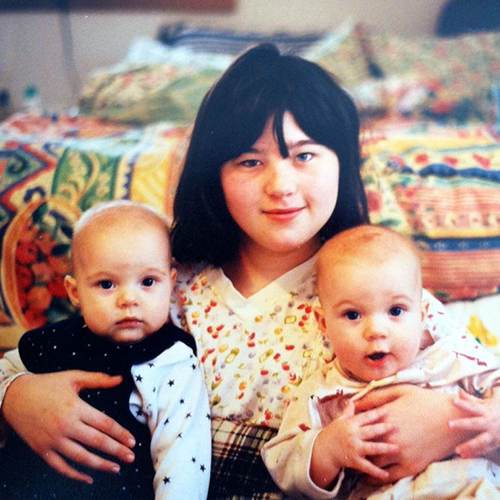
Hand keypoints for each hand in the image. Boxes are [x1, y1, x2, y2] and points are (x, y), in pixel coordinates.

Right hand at [1, 371, 135, 482]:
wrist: (14, 396)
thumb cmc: (47, 384)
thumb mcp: (73, 377)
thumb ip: (98, 379)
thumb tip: (120, 379)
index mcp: (75, 407)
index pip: (104, 423)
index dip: (120, 433)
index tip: (132, 441)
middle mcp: (65, 426)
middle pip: (96, 442)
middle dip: (116, 451)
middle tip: (130, 457)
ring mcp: (53, 440)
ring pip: (81, 458)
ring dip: (100, 465)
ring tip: (116, 467)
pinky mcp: (42, 450)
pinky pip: (60, 467)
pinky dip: (75, 475)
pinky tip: (89, 478)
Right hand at [311, 401, 397, 488]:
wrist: (323, 451)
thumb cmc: (332, 434)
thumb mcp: (338, 421)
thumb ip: (347, 412)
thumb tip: (352, 401)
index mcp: (350, 424)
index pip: (365, 417)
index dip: (376, 414)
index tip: (387, 411)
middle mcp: (353, 435)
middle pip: (370, 431)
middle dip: (384, 428)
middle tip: (396, 426)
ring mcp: (354, 448)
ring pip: (372, 448)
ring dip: (385, 448)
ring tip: (397, 448)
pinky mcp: (354, 461)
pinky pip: (367, 467)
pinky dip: (377, 472)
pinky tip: (386, 474)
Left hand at [355, 385, 473, 483]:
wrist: (453, 418)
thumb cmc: (426, 400)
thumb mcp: (400, 391)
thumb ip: (376, 396)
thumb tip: (356, 401)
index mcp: (385, 417)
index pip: (360, 425)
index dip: (353, 428)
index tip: (347, 431)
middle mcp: (390, 436)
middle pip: (364, 446)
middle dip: (356, 448)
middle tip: (348, 449)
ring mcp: (401, 453)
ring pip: (374, 463)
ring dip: (365, 463)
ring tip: (357, 463)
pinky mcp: (412, 465)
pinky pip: (390, 476)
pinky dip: (378, 477)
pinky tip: (372, 477)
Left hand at [450, 389, 499, 458]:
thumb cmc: (497, 411)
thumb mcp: (487, 403)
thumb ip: (471, 399)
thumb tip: (459, 391)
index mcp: (486, 411)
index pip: (473, 406)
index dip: (464, 403)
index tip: (453, 400)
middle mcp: (489, 423)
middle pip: (474, 423)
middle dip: (462, 424)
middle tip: (449, 424)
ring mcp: (493, 434)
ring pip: (480, 441)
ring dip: (468, 446)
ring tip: (456, 450)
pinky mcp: (495, 443)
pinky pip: (484, 450)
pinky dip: (474, 453)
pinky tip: (463, 456)